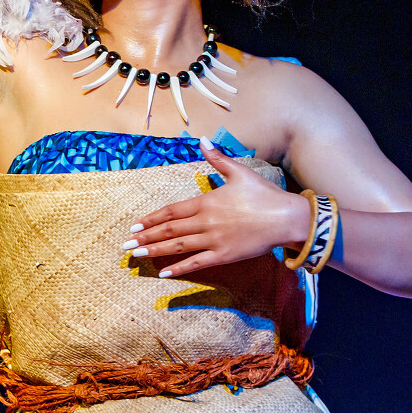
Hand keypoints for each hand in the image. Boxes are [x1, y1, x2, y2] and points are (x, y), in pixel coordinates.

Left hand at [124, 138, 312, 277]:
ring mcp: (214, 240)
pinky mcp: (224, 255)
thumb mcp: (239, 172)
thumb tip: (203, 139)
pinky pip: (197, 263)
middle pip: (170, 230)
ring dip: (156, 251)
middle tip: (126, 244)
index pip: (172, 212)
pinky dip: (179, 268)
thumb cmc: (263, 195)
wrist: (285, 218)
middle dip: (146, 237)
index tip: (135, 225)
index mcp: (206, 201)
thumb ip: (217, 158)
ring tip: (137, 255)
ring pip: (178, 247)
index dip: (152, 219)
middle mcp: (205, 221)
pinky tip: (164, 273)